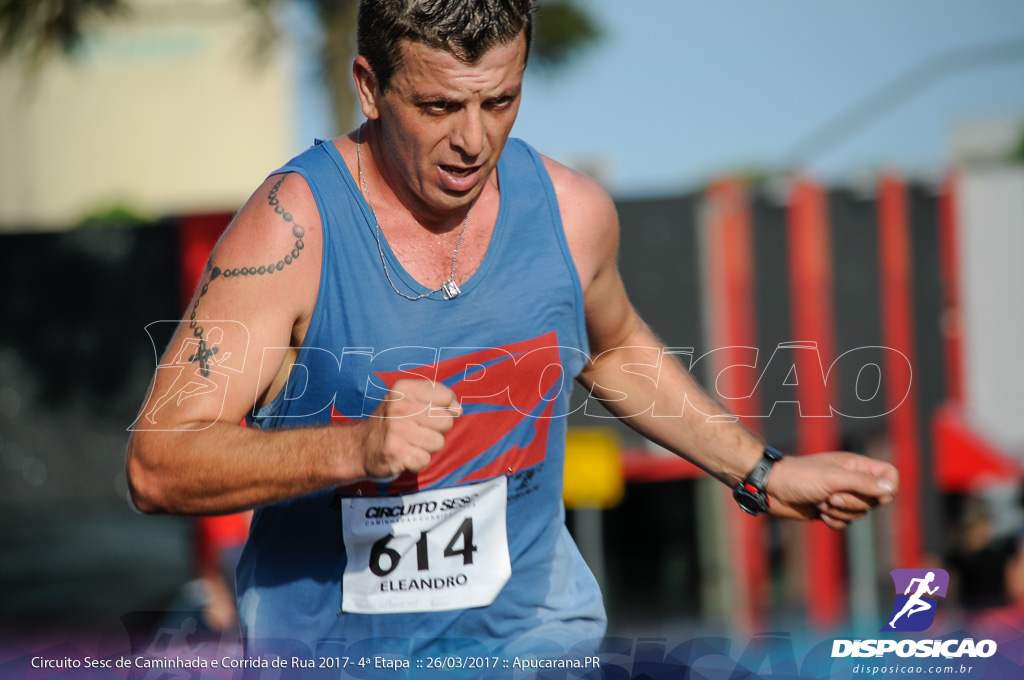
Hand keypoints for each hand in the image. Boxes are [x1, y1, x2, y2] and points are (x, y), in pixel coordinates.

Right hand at [359, 379, 460, 479]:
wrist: (359, 448)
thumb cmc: (392, 424)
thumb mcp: (409, 401)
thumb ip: (438, 400)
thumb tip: (458, 409)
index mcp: (403, 389)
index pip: (445, 396)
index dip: (445, 408)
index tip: (429, 414)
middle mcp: (398, 406)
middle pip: (446, 421)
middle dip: (437, 430)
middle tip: (416, 432)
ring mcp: (396, 430)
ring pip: (439, 442)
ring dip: (427, 447)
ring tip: (410, 443)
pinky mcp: (396, 452)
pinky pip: (426, 459)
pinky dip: (418, 461)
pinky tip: (405, 455)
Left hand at [765, 452, 897, 529]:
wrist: (771, 488)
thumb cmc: (799, 477)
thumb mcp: (833, 478)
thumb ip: (863, 482)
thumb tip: (891, 488)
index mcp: (855, 465)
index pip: (889, 474)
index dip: (888, 487)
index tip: (875, 495)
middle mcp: (851, 479)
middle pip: (875, 499)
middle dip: (853, 502)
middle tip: (831, 496)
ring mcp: (841, 496)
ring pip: (860, 514)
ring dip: (839, 512)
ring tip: (820, 501)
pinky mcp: (830, 510)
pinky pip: (845, 523)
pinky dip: (832, 521)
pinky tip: (817, 512)